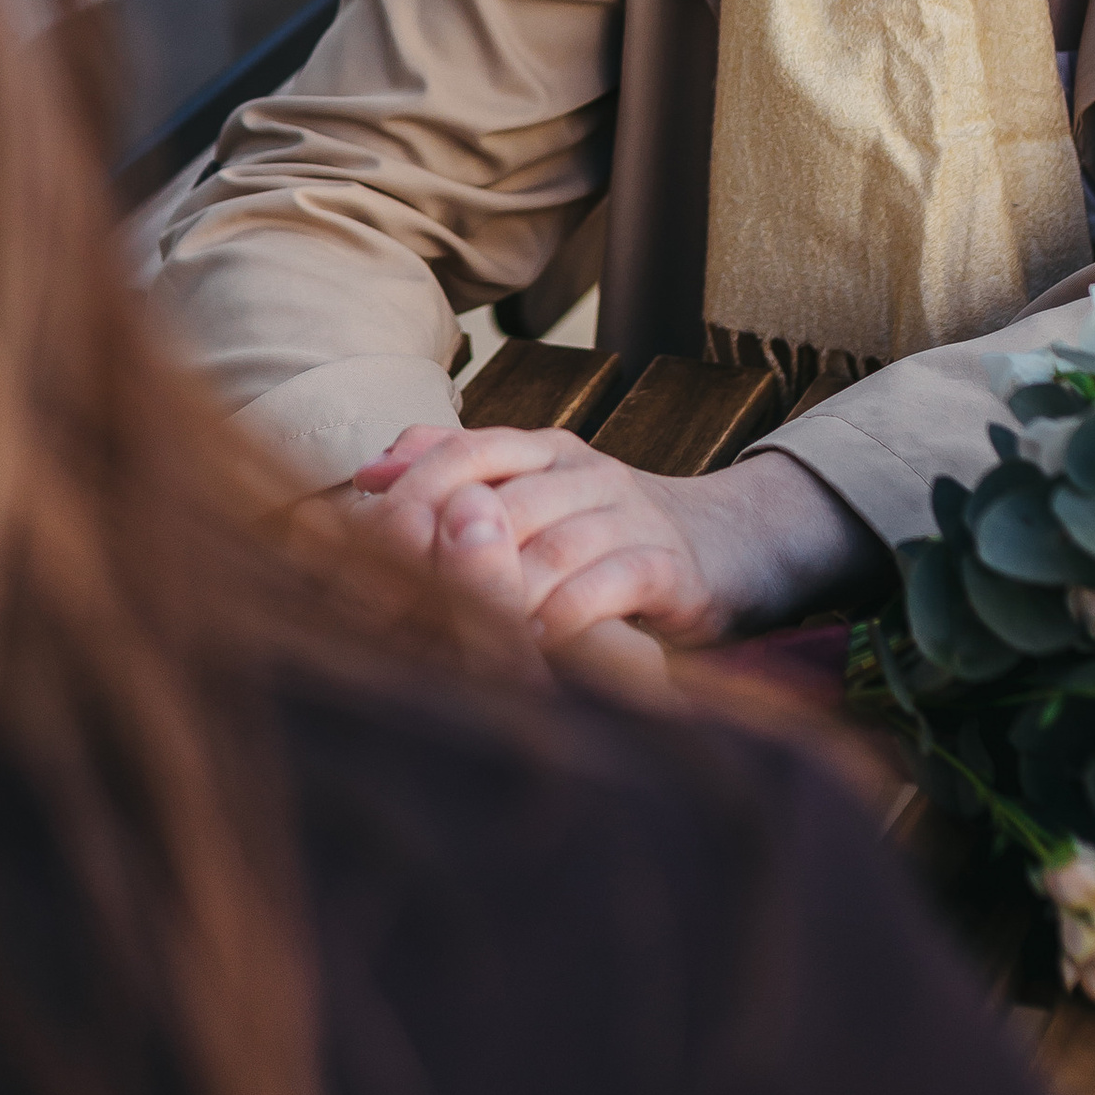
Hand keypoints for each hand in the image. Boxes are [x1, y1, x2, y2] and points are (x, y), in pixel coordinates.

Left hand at [351, 421, 741, 664]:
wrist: (729, 542)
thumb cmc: (607, 527)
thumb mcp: (535, 489)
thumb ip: (458, 472)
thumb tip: (372, 470)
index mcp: (545, 450)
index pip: (468, 450)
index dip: (414, 492)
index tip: (365, 542)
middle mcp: (586, 472)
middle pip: (503, 501)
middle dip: (447, 555)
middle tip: (402, 608)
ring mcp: (631, 516)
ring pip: (552, 545)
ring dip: (503, 593)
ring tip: (462, 635)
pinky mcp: (670, 566)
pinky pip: (610, 583)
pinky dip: (565, 614)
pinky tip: (534, 644)